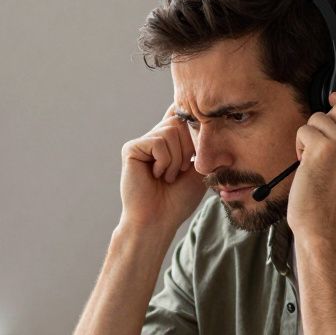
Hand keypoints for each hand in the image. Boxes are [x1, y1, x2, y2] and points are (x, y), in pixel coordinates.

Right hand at [118, 104, 205, 234]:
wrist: (159, 220)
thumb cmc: (179, 199)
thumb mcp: (199, 167)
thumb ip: (200, 141)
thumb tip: (203, 116)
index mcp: (170, 141)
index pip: (182, 114)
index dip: (193, 120)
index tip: (198, 144)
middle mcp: (155, 138)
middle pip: (180, 121)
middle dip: (188, 149)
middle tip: (179, 171)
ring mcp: (143, 143)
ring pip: (171, 131)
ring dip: (176, 159)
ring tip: (167, 177)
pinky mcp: (132, 148)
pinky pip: (158, 142)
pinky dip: (164, 162)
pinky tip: (155, 175)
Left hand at [287, 92, 335, 245]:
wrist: (325, 232)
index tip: (334, 99)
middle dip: (325, 127)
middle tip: (321, 154)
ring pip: (319, 118)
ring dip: (310, 138)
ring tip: (315, 164)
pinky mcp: (323, 148)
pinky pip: (304, 130)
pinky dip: (299, 147)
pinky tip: (306, 167)